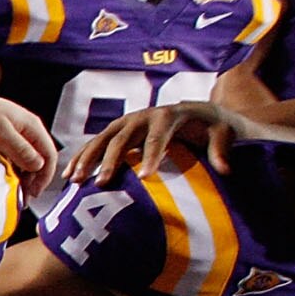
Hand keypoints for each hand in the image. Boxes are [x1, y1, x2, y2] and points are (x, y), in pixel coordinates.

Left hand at [0, 94, 59, 199]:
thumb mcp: (0, 132)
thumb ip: (20, 149)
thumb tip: (39, 166)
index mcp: (31, 126)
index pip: (49, 154)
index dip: (45, 176)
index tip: (34, 193)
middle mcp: (25, 131)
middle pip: (39, 160)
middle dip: (33, 180)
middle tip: (22, 198)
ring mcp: (13, 136)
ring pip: (25, 161)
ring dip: (22, 178)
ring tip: (13, 193)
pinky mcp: (0, 141)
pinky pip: (12, 160)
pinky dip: (11, 172)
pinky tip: (4, 181)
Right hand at [66, 96, 242, 185]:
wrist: (198, 112)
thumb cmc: (211, 126)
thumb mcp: (224, 133)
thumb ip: (222, 149)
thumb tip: (225, 169)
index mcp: (167, 115)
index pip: (156, 137)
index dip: (149, 156)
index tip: (144, 178)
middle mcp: (142, 115)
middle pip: (122, 139)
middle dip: (111, 161)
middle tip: (102, 183)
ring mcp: (126, 121)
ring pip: (102, 140)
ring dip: (88, 160)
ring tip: (76, 180)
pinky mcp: (117, 130)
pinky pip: (95, 144)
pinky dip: (81, 158)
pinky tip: (69, 176)